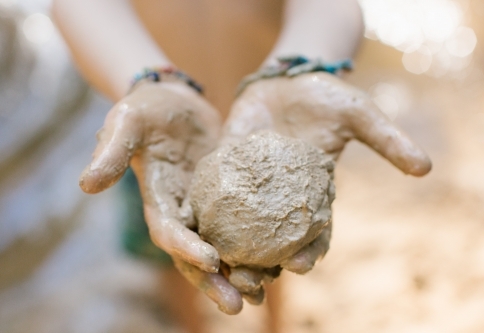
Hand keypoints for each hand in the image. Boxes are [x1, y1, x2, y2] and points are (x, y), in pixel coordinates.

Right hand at [79, 81, 242, 313]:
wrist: (175, 100)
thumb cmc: (148, 109)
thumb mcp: (126, 123)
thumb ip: (111, 151)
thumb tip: (86, 186)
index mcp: (158, 200)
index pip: (169, 233)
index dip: (186, 249)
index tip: (211, 261)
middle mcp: (182, 212)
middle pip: (196, 256)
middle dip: (214, 282)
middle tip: (238, 305)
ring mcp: (206, 208)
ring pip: (221, 250)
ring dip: (238, 275)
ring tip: (262, 293)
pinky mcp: (228, 197)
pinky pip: (242, 228)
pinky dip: (256, 247)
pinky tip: (279, 260)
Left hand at [221, 72, 431, 295]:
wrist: (289, 77)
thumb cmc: (326, 97)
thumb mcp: (360, 116)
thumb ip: (387, 141)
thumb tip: (426, 168)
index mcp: (313, 194)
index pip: (313, 233)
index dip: (308, 251)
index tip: (300, 265)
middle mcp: (280, 197)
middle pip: (272, 240)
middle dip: (263, 265)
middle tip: (251, 283)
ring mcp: (252, 184)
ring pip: (239, 226)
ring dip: (230, 250)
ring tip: (221, 269)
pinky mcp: (227, 166)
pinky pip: (215, 193)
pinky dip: (206, 212)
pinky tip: (194, 228)